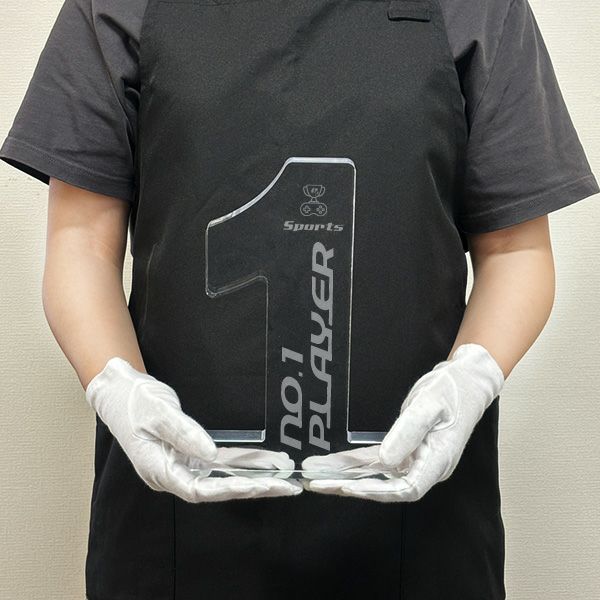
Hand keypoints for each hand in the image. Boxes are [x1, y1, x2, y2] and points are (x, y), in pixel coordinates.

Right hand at [85, 356, 302, 501]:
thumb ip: (185, 435)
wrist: (119, 391)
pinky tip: (264, 460)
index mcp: (159, 470)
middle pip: (216, 488)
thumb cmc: (134, 402)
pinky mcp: (188, 453)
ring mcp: (181, 464)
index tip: (258, 486)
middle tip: (285, 487)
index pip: (199, 489)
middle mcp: (172, 473)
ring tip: (284, 476)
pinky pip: (219, 460)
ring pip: (221, 475)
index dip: (230, 489)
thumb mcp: (160, 413)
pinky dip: (241, 460)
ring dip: (252, 476)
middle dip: (252, 488)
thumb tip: (212, 454)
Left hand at [301, 343, 504, 501]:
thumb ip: (408, 433)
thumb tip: (386, 461)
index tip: (347, 486)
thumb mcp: (428, 406)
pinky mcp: (407, 450)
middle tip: (317, 484)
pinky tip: (334, 462)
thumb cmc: (452, 392)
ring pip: (377, 474)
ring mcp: (416, 459)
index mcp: (438, 461)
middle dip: (350, 486)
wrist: (465, 380)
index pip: (406, 489)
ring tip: (316, 476)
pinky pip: (378, 460)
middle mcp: (426, 466)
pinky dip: (355, 462)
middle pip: (386, 487)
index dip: (376, 491)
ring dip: (347, 475)